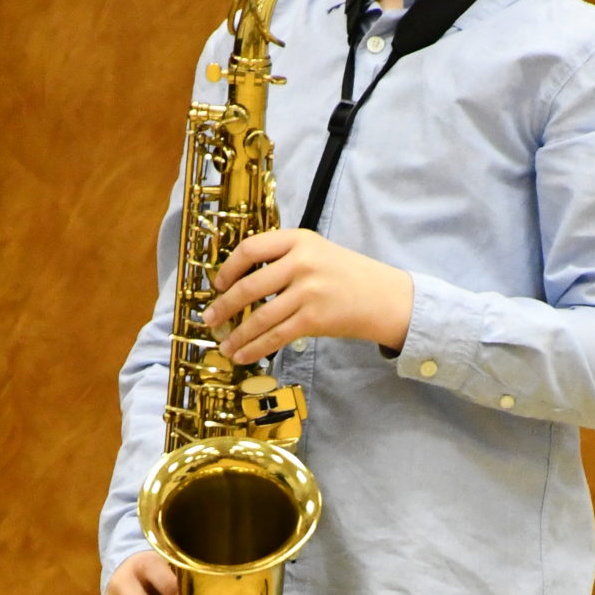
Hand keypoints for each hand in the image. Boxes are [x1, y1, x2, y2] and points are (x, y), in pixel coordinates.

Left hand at [204, 228, 413, 362]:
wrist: (384, 297)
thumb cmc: (347, 275)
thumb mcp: (316, 251)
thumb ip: (283, 257)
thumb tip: (240, 280)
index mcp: (299, 239)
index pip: (251, 248)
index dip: (229, 268)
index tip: (218, 284)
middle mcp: (301, 262)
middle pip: (249, 286)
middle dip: (223, 307)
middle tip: (209, 319)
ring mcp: (308, 291)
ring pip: (259, 317)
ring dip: (237, 335)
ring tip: (224, 346)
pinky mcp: (314, 318)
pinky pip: (275, 336)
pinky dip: (255, 348)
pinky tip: (243, 355)